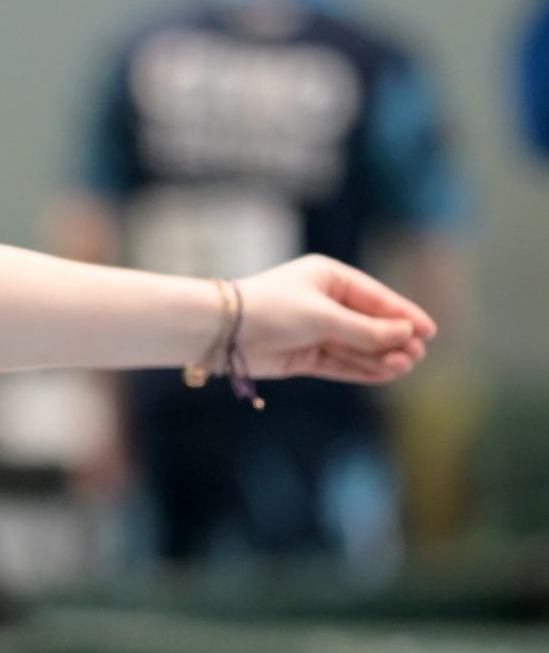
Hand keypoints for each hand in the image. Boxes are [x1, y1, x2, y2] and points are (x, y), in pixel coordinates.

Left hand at [235, 255, 436, 383]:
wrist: (222, 331)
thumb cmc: (271, 310)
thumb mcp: (323, 317)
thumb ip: (363, 329)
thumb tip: (404, 335)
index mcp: (329, 278)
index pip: (376, 297)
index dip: (403, 314)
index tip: (429, 330)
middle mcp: (324, 302)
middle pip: (369, 323)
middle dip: (393, 339)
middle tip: (417, 354)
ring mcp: (314, 331)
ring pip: (356, 346)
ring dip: (380, 356)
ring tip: (405, 366)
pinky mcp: (303, 356)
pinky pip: (340, 362)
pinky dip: (362, 368)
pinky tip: (385, 373)